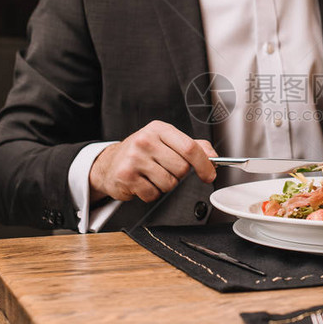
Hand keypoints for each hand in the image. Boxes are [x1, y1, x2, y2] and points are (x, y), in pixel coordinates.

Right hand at [88, 121, 217, 203]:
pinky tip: (142, 183)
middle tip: (165, 169)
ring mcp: (134, 158)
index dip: (204, 164)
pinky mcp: (126, 176)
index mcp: (159, 129)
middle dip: (178, 174)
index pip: (190, 147)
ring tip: (152, 175)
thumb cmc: (142, 152)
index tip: (209, 174)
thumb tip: (213, 156)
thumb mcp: (167, 141)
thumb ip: (193, 146)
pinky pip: (153, 194)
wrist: (110, 163)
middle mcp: (145, 141)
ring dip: (164, 185)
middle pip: (182, 168)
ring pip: (169, 183)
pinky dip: (151, 193)